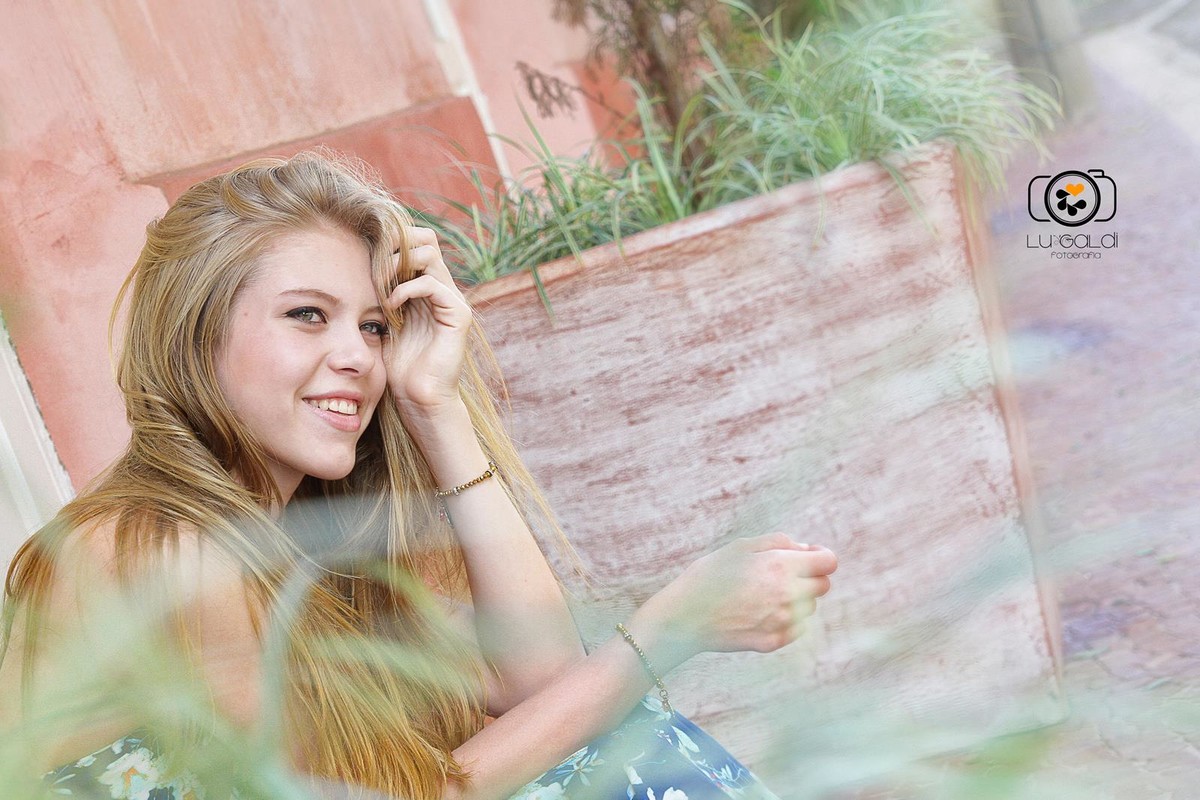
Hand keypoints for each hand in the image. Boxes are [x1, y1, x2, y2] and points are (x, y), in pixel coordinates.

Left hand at [383, 226, 473, 415]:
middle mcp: (443, 288)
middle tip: (373, 268)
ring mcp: (453, 299)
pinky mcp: (458, 315)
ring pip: (428, 253)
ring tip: (380, 286)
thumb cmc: (397, 365)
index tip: (366, 258)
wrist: (418, 397)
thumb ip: (380, 293)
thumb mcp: (382, 319)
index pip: (416, 241)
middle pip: (425, 238)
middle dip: (395, 245)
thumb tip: (355, 267)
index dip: (391, 241)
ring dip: (397, 265)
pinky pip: (432, 283)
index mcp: (427, 286)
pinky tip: (391, 305)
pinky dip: (406, 289)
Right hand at [632, 533, 836, 670]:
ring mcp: (783, 622)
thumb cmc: (709, 576)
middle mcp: (788, 595)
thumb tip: (804, 549)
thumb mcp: (740, 547)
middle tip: (781, 575)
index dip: (820, 555)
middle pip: (823, 585)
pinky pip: (796, 629)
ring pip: (809, 608)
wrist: (684, 617)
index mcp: (781, 566)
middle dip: (809, 577)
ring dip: (797, 599)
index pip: (829, 562)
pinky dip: (786, 620)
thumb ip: (778, 543)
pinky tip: (761, 613)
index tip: (808, 555)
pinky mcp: (775, 642)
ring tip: (765, 595)